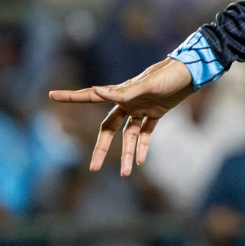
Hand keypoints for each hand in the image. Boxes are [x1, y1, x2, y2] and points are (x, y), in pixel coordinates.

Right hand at [49, 57, 194, 175]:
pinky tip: (142, 162)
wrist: (192, 71)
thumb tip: (97, 90)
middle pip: (109, 129)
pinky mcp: (156, 112)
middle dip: (102, 149)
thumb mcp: (147, 84)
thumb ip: (124, 92)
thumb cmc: (168, 74)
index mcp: (121, 92)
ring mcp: (142, 108)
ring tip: (127, 174)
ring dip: (128, 154)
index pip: (91, 96)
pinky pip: (146, 133)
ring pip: (129, 136)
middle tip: (94, 168)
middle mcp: (128, 102)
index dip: (71, 97)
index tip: (52, 95)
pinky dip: (144, 146)